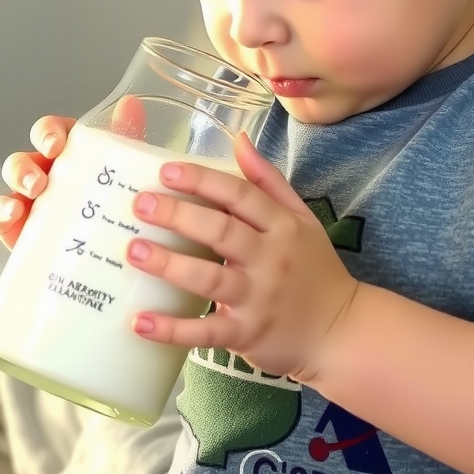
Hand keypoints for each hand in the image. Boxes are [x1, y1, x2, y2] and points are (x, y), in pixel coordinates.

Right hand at [0, 97, 145, 248]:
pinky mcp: (20, 228)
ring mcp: (29, 200)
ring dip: (18, 179)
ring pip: (12, 180)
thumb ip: (126, 136)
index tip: (56, 144)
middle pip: (25, 157)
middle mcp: (45, 172)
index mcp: (68, 153)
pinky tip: (14, 213)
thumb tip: (131, 102)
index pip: (50, 131)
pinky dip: (2, 210)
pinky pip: (1, 214)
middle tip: (41, 180)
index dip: (47, 132)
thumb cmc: (116, 203)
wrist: (111, 252)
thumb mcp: (126, 170)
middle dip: (27, 163)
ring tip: (35, 190)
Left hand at [127, 132, 358, 382]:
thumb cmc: (313, 268)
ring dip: (169, 265)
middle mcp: (270, 258)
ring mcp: (257, 298)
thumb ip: (268, 180)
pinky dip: (172, 329)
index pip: (240, 195)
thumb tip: (239, 138)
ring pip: (209, 278)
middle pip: (221, 231)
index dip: (203, 181)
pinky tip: (140, 322)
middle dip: (179, 216)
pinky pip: (205, 332)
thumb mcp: (301, 218)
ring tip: (134, 251)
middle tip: (141, 204)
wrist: (339, 330)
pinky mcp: (245, 334)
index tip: (165, 171)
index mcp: (281, 225)